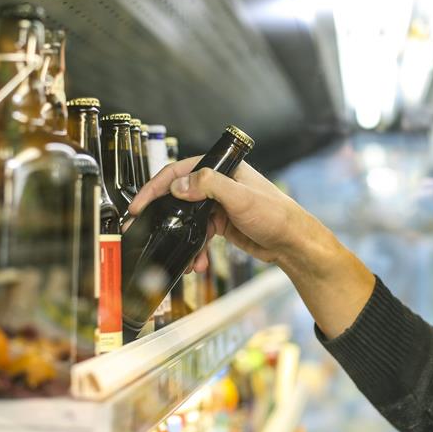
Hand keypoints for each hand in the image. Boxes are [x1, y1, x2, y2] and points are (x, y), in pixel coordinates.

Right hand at [128, 158, 305, 272]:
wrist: (293, 244)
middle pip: (179, 195)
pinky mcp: (221, 224)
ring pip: (187, 219)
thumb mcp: (241, 197)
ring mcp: (218, 205)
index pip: (179, 172)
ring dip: (181, 237)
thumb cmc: (277, 215)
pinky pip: (198, 234)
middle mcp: (218, 184)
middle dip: (163, 215)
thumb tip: (179, 185)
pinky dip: (194, 248)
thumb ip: (210, 186)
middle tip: (145, 229)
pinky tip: (197, 262)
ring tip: (183, 256)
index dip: (156, 187)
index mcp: (222, 169)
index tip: (140, 205)